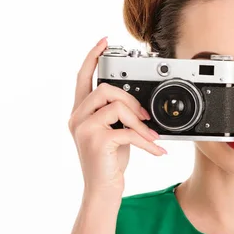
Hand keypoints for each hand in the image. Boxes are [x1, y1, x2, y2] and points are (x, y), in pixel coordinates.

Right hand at [68, 37, 166, 200]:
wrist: (102, 191)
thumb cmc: (110, 163)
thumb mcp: (114, 133)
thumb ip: (118, 115)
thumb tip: (139, 104)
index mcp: (80, 112)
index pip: (82, 77)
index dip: (92, 57)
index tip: (104, 42)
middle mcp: (77, 118)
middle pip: (105, 89)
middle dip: (131, 100)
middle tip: (145, 116)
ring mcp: (83, 129)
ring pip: (116, 106)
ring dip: (140, 121)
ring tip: (152, 136)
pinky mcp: (96, 142)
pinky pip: (128, 131)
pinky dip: (147, 141)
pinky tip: (157, 150)